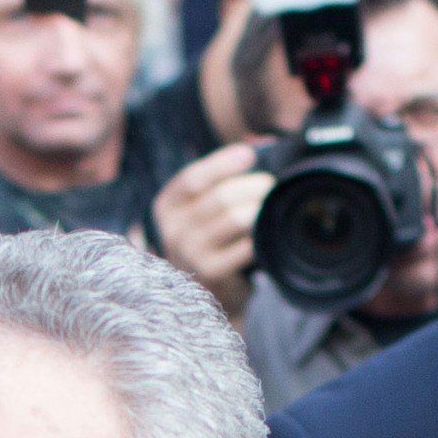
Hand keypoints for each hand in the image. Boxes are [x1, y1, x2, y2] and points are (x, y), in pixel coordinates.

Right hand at [149, 139, 270, 317]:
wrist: (210, 293)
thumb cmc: (211, 242)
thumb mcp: (203, 209)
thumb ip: (220, 179)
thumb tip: (259, 144)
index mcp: (166, 208)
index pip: (193, 178)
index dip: (223, 163)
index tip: (249, 154)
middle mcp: (172, 231)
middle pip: (221, 197)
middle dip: (253, 186)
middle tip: (271, 187)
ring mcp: (189, 254)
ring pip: (236, 219)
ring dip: (260, 209)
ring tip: (271, 208)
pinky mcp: (210, 273)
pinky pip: (246, 246)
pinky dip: (260, 237)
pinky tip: (266, 235)